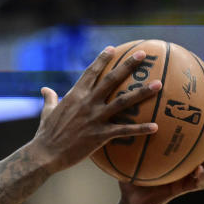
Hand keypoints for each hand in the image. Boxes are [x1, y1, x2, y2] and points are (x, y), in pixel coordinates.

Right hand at [32, 47, 160, 172]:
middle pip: (111, 80)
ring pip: (123, 102)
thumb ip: (50, 99)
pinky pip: (124, 130)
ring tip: (159, 84)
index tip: (113, 49)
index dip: (102, 59)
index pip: (90, 72)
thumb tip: (45, 89)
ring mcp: (95, 118)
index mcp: (74, 95)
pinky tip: (156, 127)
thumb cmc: (45, 134)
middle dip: (128, 66)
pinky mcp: (100, 135)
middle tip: (143, 54)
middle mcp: (87, 103)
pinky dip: (140, 129)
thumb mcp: (47, 112)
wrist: (45, 154)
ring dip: (142, 92)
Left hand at [119, 124, 203, 203]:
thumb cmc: (132, 174)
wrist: (131, 200)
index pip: (193, 135)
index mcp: (176, 153)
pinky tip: (198, 169)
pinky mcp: (182, 189)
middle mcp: (186, 163)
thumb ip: (130, 138)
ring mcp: (186, 176)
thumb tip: (122, 114)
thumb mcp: (130, 154)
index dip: (203, 121)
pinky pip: (196, 184)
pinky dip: (199, 177)